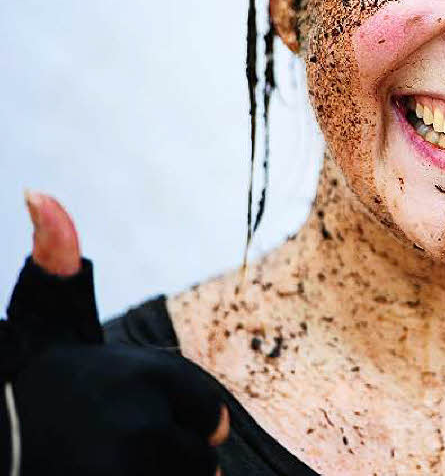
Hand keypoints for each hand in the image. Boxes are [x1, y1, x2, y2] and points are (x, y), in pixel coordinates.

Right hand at [1, 191, 229, 475]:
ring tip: (118, 465)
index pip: (216, 414)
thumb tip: (37, 193)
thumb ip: (56, 261)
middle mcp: (137, 433)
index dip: (194, 420)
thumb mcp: (49, 322)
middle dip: (175, 456)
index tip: (156, 420)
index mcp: (137, 378)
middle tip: (129, 449)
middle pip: (203, 462)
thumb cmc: (32, 384)